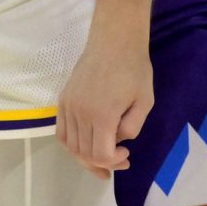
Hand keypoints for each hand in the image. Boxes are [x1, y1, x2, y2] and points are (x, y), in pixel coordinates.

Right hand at [56, 31, 153, 176]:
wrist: (113, 42)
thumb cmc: (134, 70)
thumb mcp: (145, 102)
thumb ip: (132, 128)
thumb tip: (117, 141)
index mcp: (102, 115)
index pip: (101, 154)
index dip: (114, 162)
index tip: (127, 154)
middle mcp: (80, 113)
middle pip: (84, 153)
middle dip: (103, 163)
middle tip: (119, 160)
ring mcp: (69, 106)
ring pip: (70, 146)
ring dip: (85, 157)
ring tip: (102, 158)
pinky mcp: (63, 100)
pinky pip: (61, 132)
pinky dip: (71, 144)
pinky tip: (85, 145)